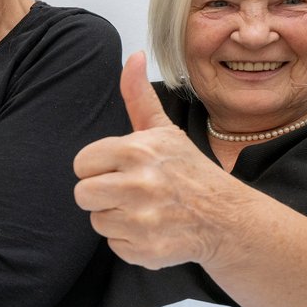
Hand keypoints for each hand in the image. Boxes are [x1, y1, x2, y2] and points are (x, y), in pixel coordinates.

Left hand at [74, 52, 239, 269]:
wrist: (226, 218)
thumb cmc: (188, 170)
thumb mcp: (163, 129)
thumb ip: (138, 95)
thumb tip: (132, 56)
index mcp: (136, 150)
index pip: (81, 163)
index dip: (98, 167)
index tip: (121, 168)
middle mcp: (138, 185)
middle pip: (83, 194)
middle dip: (103, 193)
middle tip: (130, 191)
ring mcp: (143, 220)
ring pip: (97, 221)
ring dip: (116, 218)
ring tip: (144, 209)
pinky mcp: (147, 251)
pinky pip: (114, 246)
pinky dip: (130, 241)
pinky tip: (152, 229)